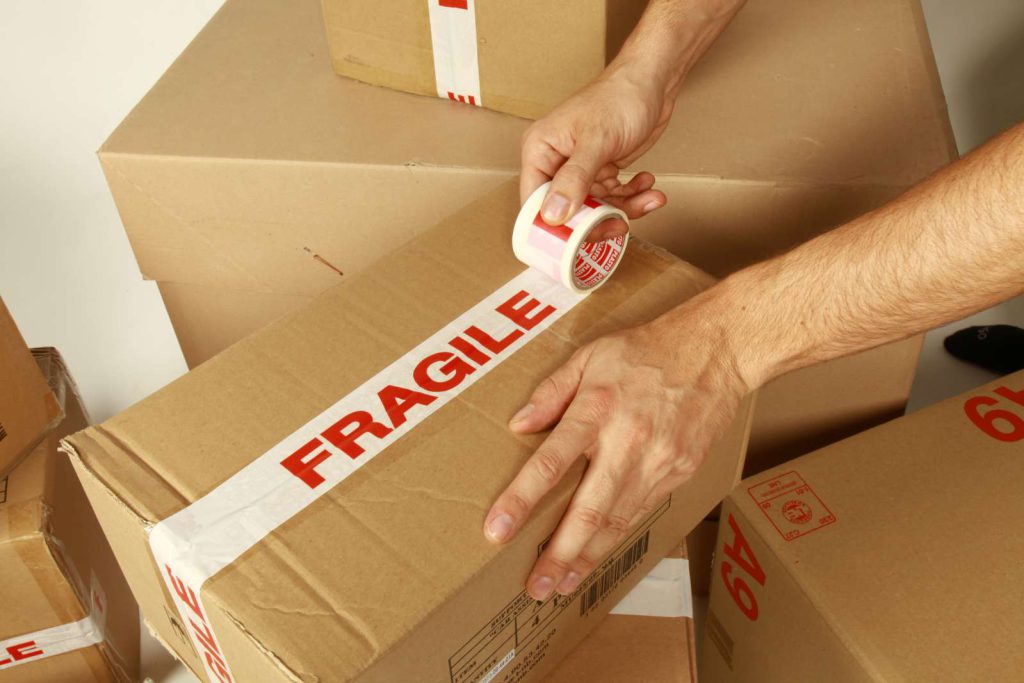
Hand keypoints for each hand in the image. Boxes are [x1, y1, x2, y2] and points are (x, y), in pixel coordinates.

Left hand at [482, 296, 750, 599]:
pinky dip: (617, 537)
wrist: (715, 351)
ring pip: (618, 522)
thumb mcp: (590, 355)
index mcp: (596, 410)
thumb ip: (552, 391)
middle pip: (588, 511)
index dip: (521, 501)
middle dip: (559, 554)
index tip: (497, 531)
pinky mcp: (679, 473)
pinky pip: (641, 512)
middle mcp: (627, 443)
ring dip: (587, 557)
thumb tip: (519, 424)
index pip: (551, 464)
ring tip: (562, 585)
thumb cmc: (647, 350)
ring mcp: (657, 463)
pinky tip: (597, 553)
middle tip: (536, 588)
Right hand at [520, 65, 675, 241]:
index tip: (578, 240)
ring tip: (650, 197)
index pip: (534, 201)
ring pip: (594, 208)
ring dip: (624, 208)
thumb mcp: (597, 140)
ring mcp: (580, 169)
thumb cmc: (619, 98)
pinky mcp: (602, 171)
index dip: (554, 225)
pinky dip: (633, 197)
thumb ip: (574, 179)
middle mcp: (555, 162)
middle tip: (621, 223)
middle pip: (566, 211)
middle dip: (597, 220)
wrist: (653, 81)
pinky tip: (648, 184)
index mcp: (540, 151)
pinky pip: (612, 198)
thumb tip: (552, 216)